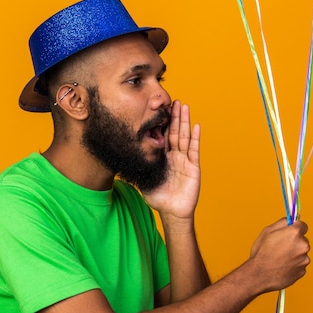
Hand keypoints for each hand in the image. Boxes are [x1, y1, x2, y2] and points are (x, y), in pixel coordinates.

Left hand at [143, 100, 200, 221]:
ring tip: (184, 106)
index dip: (162, 123)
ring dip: (184, 122)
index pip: (162, 136)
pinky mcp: (193, 167)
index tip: (159, 109)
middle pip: (174, 132)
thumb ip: (133, 170)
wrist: (172, 212)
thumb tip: (115, 162)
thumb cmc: (158, 197)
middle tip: (173, 100)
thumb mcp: (142, 180)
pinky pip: (194, 150)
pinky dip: (195, 138)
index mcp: (163, 157)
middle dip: (174, 117)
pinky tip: (196, 126)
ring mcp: (185, 160)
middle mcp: (175, 156)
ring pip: (184, 137)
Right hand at [248, 218, 310, 291]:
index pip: (303, 225)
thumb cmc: (261, 253)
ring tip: (279, 259)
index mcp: (294, 233)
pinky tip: (282, 266)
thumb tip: (290, 221)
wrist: (259, 275)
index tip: (290, 232)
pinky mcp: (302, 270)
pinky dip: (293, 265)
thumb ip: (282, 223)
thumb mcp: (267, 231)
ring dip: (294, 254)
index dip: (295, 228)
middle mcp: (303, 245)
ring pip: (301, 253)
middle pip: (302, 240)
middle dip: (294, 242)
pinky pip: (299, 265)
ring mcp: (304, 259)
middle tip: (280, 248)